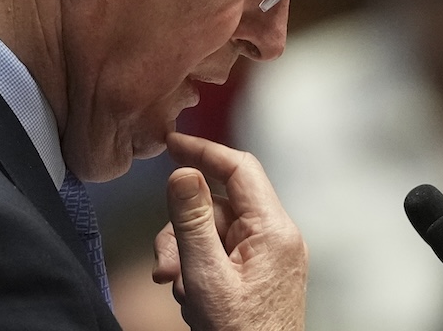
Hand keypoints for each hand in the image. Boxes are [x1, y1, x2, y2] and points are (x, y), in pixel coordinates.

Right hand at [152, 132, 306, 330]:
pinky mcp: (259, 274)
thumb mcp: (206, 276)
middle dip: (183, 231)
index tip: (171, 143)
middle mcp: (277, 238)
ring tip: (182, 293)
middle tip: (166, 267)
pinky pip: (220, 254)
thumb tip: (183, 173)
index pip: (239, 168)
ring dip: (186, 256)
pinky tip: (194, 299)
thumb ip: (191, 221)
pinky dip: (198, 270)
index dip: (203, 151)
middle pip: (217, 205)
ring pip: (213, 232)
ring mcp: (269, 257)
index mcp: (274, 231)